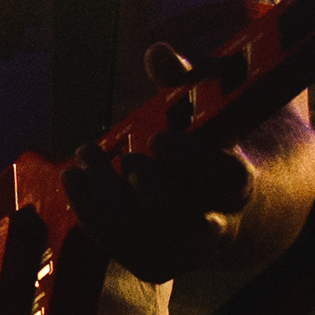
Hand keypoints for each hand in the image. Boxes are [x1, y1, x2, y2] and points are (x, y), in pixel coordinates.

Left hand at [60, 41, 257, 283]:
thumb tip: (158, 53)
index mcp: (240, 182)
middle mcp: (219, 224)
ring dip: (107, 210)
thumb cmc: (214, 134)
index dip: (193, 162)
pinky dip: (94, 220)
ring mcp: (187, 250)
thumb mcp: (210, 101)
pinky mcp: (158, 260)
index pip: (227, 179)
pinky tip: (74, 184)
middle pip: (189, 224)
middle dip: (151, 192)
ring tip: (77, 169)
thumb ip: (186, 79)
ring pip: (151, 249)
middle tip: (122, 158)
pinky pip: (124, 252)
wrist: (229, 197)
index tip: (157, 138)